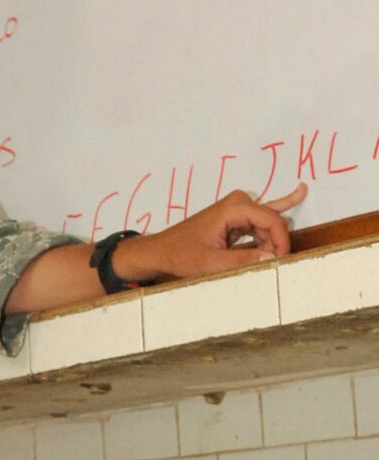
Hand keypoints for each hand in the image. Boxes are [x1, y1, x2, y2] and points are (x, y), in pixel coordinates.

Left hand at [116, 182, 306, 284]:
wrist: (162, 250)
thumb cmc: (181, 254)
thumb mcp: (211, 263)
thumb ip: (243, 261)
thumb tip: (272, 259)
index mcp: (235, 207)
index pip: (272, 221)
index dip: (282, 243)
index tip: (281, 262)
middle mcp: (239, 202)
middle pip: (273, 222)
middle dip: (277, 245)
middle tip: (276, 266)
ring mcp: (238, 209)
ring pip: (268, 226)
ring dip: (271, 244)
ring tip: (271, 260)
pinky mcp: (236, 218)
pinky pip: (261, 221)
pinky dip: (274, 224)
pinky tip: (299, 193)